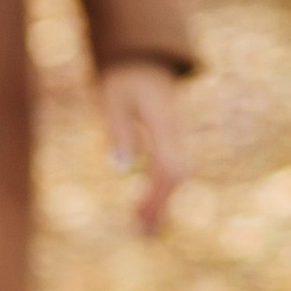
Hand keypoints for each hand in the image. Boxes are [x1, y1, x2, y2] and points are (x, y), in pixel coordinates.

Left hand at [99, 60, 189, 234]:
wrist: (142, 57)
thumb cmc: (123, 78)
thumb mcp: (113, 100)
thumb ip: (118, 132)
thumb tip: (121, 172)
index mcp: (163, 122)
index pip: (168, 167)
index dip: (156, 194)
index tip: (139, 215)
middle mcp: (175, 131)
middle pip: (177, 174)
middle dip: (162, 204)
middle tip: (142, 233)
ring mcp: (175, 135)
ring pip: (177, 174)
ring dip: (162, 201)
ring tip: (145, 230)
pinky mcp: (170, 139)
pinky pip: (171, 168)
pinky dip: (161, 190)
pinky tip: (147, 207)